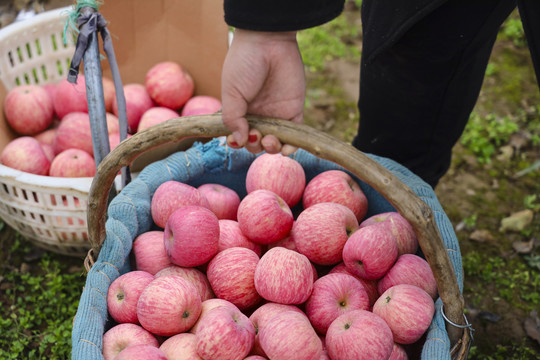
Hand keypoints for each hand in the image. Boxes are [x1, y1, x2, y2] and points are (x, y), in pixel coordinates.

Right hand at [221, 29, 305, 154]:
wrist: (268, 41)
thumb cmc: (244, 63)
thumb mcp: (231, 92)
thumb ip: (233, 118)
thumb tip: (239, 141)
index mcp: (240, 111)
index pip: (238, 135)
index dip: (238, 142)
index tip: (236, 140)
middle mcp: (258, 115)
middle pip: (256, 142)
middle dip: (254, 145)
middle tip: (256, 135)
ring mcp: (276, 115)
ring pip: (275, 143)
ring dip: (271, 149)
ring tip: (268, 140)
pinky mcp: (294, 111)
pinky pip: (294, 136)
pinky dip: (290, 147)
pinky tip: (285, 149)